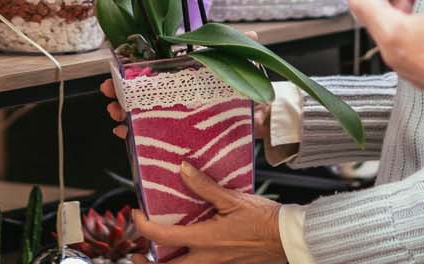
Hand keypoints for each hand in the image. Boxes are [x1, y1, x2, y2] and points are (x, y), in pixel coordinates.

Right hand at [103, 31, 265, 142]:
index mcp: (185, 73)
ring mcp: (176, 113)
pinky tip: (125, 135)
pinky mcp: (179, 134)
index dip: (132, 68)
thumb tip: (253, 34)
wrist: (261, 118)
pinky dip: (134, 135)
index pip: (153, 67)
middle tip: (109, 94)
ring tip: (116, 116)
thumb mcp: (243, 66)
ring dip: (123, 112)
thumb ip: (243, 50)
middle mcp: (176, 92)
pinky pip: (151, 135)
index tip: (117, 69)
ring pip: (141, 111)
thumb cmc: (246, 88)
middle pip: (140, 90)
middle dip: (120, 91)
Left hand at [132, 162, 284, 263]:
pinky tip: (186, 253)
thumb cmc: (263, 219)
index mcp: (205, 240)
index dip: (143, 226)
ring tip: (157, 255)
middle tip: (136, 252)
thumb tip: (183, 169)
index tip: (137, 214)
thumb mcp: (233, 198)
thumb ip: (205, 186)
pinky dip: (187, 262)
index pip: (163, 236)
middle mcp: (207, 258)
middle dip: (146, 263)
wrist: (287, 238)